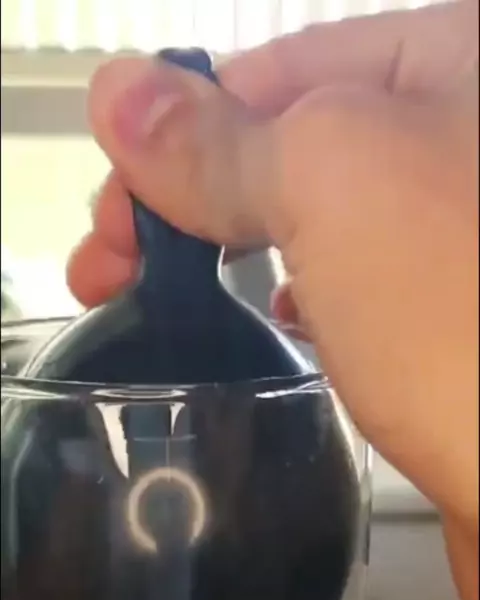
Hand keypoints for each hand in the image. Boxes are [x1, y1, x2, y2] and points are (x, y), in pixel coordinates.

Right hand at [67, 0, 477, 599]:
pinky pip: (356, 282)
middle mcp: (463, 143)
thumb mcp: (334, 187)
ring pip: (318, 220)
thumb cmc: (473, 328)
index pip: (277, 73)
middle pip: (292, 149)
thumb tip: (127, 98)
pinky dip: (302, 296)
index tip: (120, 201)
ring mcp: (462, 236)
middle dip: (194, 202)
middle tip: (117, 262)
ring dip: (237, 250)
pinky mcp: (456, 316)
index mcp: (456, 68)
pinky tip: (279, 321)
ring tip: (173, 297)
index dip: (179, 131)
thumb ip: (227, 140)